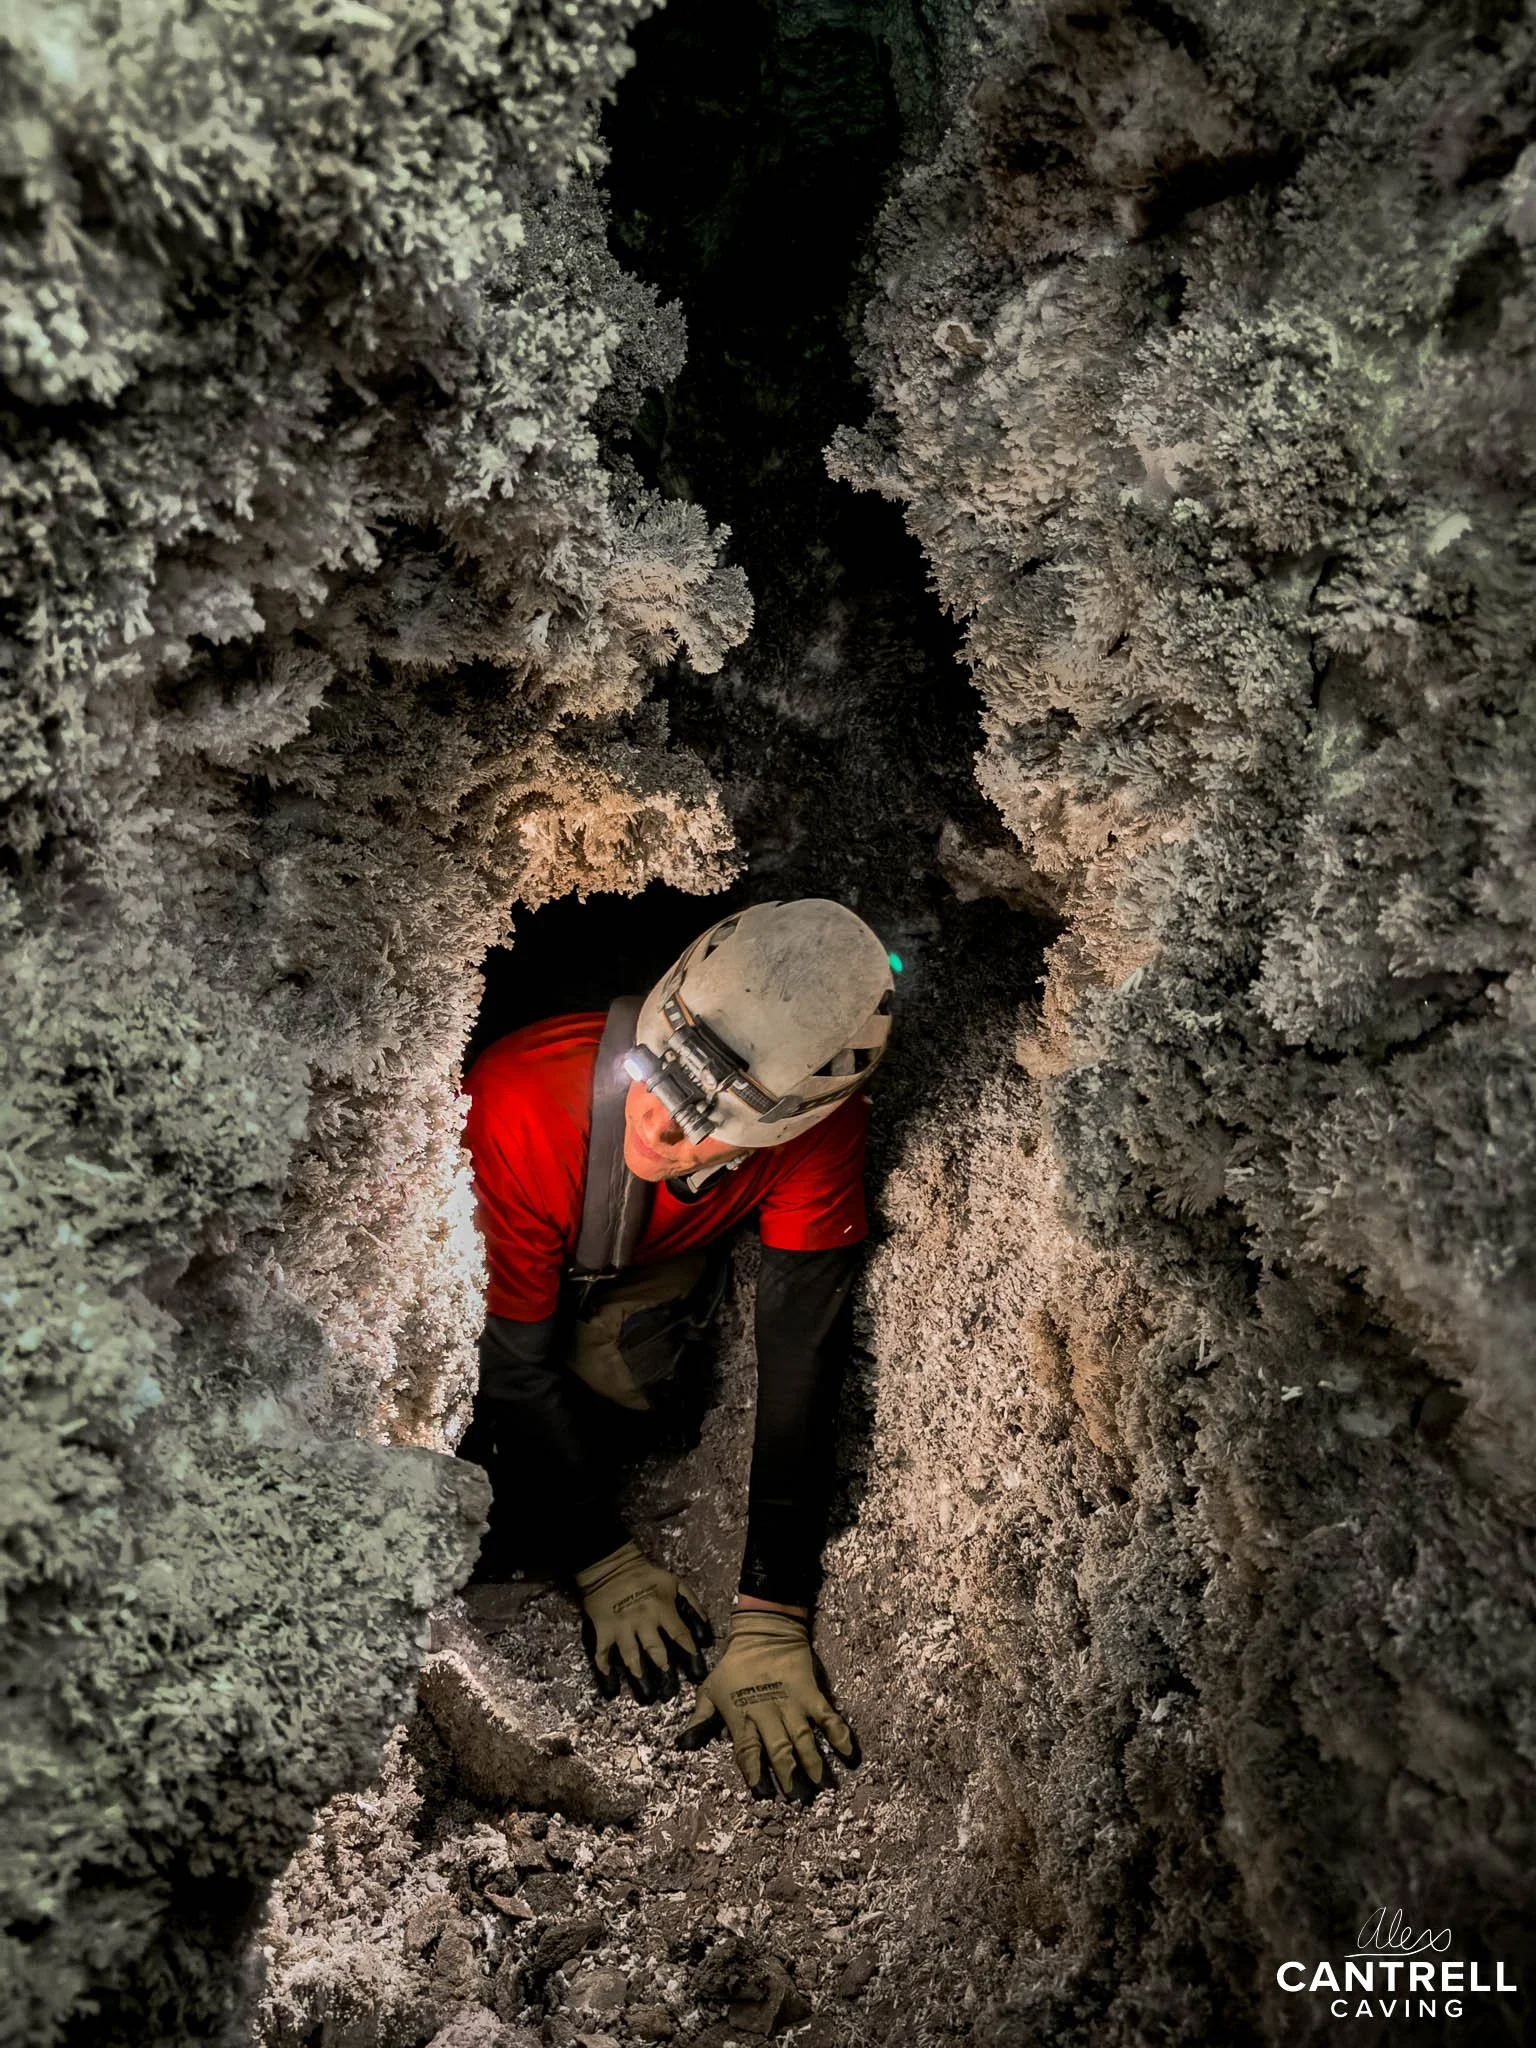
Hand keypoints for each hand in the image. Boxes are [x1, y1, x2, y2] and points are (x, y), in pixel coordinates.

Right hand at [574, 1541, 711, 1703]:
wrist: (611, 1567)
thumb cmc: (646, 1576)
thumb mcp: (675, 1583)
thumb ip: (692, 1603)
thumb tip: (704, 1629)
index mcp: (662, 1609)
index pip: (680, 1635)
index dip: (690, 1653)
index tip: (698, 1672)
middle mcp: (643, 1621)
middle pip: (655, 1650)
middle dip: (664, 1670)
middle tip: (670, 1690)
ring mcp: (622, 1627)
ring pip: (630, 1655)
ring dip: (638, 1674)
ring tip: (646, 1692)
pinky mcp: (604, 1630)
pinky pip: (602, 1653)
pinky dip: (605, 1669)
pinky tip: (611, 1684)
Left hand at [677, 1609, 858, 1800]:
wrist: (764, 1631)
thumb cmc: (734, 1664)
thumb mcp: (710, 1689)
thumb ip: (699, 1718)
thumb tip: (682, 1744)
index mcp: (742, 1715)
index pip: (747, 1749)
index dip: (753, 1770)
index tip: (759, 1789)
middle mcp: (768, 1713)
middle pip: (778, 1749)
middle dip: (786, 1774)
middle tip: (794, 1795)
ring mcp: (791, 1704)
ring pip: (803, 1738)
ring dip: (811, 1762)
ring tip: (819, 1783)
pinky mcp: (811, 1693)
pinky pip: (827, 1716)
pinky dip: (839, 1734)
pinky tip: (848, 1753)